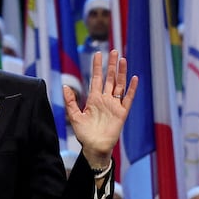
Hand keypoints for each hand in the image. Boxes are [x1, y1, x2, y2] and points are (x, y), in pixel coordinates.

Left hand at [63, 50, 137, 167]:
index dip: (97, 66)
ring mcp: (114, 105)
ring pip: (120, 85)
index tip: (97, 54)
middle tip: (113, 51)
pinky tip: (134, 78)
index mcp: (94, 99)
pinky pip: (128, 99)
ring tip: (122, 60)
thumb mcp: (74, 116)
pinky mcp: (122, 113)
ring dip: (121, 73)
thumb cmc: (84, 134)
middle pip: (110, 78)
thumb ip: (70, 101)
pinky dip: (131, 89)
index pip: (96, 78)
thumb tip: (64, 85)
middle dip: (111, 65)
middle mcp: (105, 99)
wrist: (95, 147)